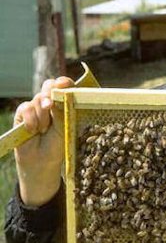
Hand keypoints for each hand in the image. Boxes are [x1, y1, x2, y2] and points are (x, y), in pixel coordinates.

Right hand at [14, 77, 73, 206]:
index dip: (64, 82)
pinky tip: (33, 131)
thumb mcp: (66, 125)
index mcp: (65, 102)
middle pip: (49, 85)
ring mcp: (36, 107)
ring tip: (44, 130)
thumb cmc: (59, 143)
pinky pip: (26, 108)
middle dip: (50, 93)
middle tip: (51, 106)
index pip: (65, 85)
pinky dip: (31, 120)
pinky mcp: (22, 114)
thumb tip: (59, 95)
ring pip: (37, 99)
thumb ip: (63, 109)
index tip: (64, 84)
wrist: (43, 160)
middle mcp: (50, 102)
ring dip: (42, 115)